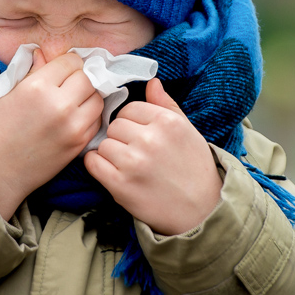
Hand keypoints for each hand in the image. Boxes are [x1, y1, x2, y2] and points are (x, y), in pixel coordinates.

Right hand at [0, 50, 103, 218]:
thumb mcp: (6, 94)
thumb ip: (30, 72)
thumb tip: (42, 53)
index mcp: (37, 87)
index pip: (71, 61)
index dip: (66, 64)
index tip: (61, 70)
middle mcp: (59, 104)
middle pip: (88, 78)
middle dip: (79, 78)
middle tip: (68, 85)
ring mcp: (73, 126)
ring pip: (97, 98)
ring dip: (88, 96)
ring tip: (73, 101)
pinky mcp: (79, 143)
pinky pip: (97, 120)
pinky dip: (90, 115)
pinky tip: (75, 117)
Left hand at [84, 78, 222, 234]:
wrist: (201, 212)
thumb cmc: (195, 169)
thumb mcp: (188, 131)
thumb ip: (166, 105)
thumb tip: (151, 82)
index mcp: (167, 122)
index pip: (130, 108)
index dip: (133, 121)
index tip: (141, 135)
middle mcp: (150, 139)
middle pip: (114, 125)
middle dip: (121, 137)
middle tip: (135, 152)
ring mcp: (133, 163)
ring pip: (103, 144)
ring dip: (111, 153)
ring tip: (128, 165)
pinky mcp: (120, 185)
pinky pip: (93, 163)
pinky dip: (97, 166)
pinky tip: (111, 172)